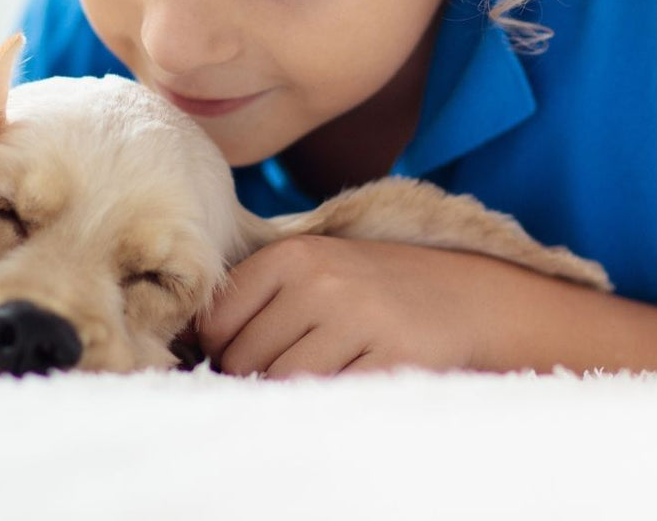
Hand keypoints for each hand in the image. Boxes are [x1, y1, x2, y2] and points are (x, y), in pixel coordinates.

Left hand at [196, 234, 518, 377]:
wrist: (467, 295)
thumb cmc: (372, 287)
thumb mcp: (314, 269)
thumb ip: (256, 296)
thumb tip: (189, 343)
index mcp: (291, 255)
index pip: (218, 323)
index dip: (223, 349)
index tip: (247, 352)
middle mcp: (320, 282)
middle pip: (246, 360)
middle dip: (257, 376)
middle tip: (292, 365)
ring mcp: (358, 318)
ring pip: (285, 384)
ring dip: (295, 391)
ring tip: (324, 370)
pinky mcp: (394, 357)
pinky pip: (333, 399)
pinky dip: (333, 401)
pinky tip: (351, 379)